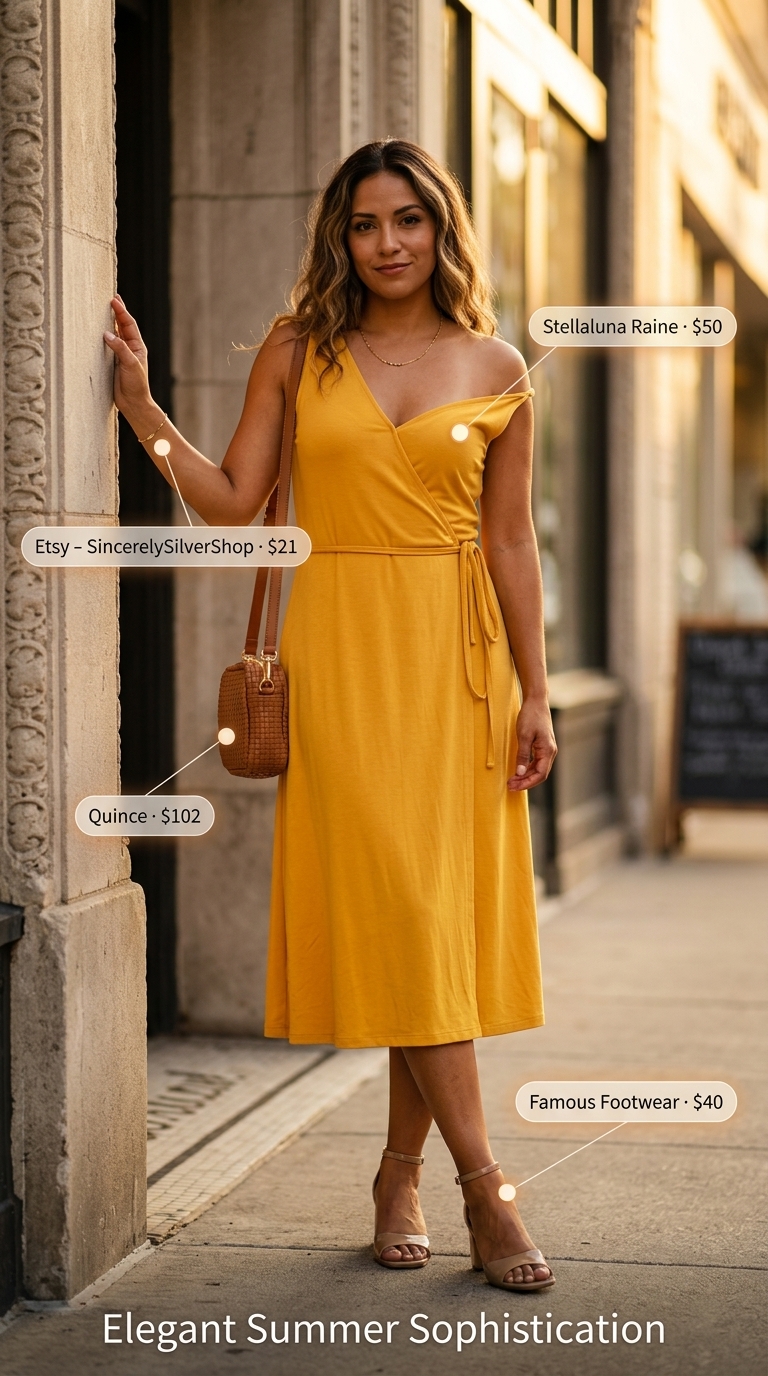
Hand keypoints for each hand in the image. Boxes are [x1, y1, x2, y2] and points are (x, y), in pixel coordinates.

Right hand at [103, 296, 153, 418]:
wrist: (133, 403)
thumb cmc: (136, 385)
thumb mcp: (130, 364)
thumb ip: (119, 348)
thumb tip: (106, 334)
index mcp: (137, 347)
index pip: (128, 324)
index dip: (121, 312)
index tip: (114, 300)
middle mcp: (129, 348)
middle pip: (122, 326)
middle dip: (117, 312)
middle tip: (111, 299)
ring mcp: (121, 355)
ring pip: (115, 335)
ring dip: (110, 323)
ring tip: (104, 310)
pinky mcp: (112, 363)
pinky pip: (107, 346)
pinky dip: (103, 337)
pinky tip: (98, 331)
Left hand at [507, 697, 556, 791]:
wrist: (536, 701)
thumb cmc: (530, 716)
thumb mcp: (523, 736)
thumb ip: (522, 755)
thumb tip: (520, 773)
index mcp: (548, 750)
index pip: (541, 774)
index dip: (528, 783)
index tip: (514, 786)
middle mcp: (550, 751)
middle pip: (540, 774)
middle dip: (525, 782)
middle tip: (510, 786)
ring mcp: (547, 749)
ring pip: (538, 769)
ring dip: (526, 776)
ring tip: (512, 781)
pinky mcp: (543, 746)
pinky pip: (536, 762)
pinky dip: (527, 768)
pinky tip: (518, 771)